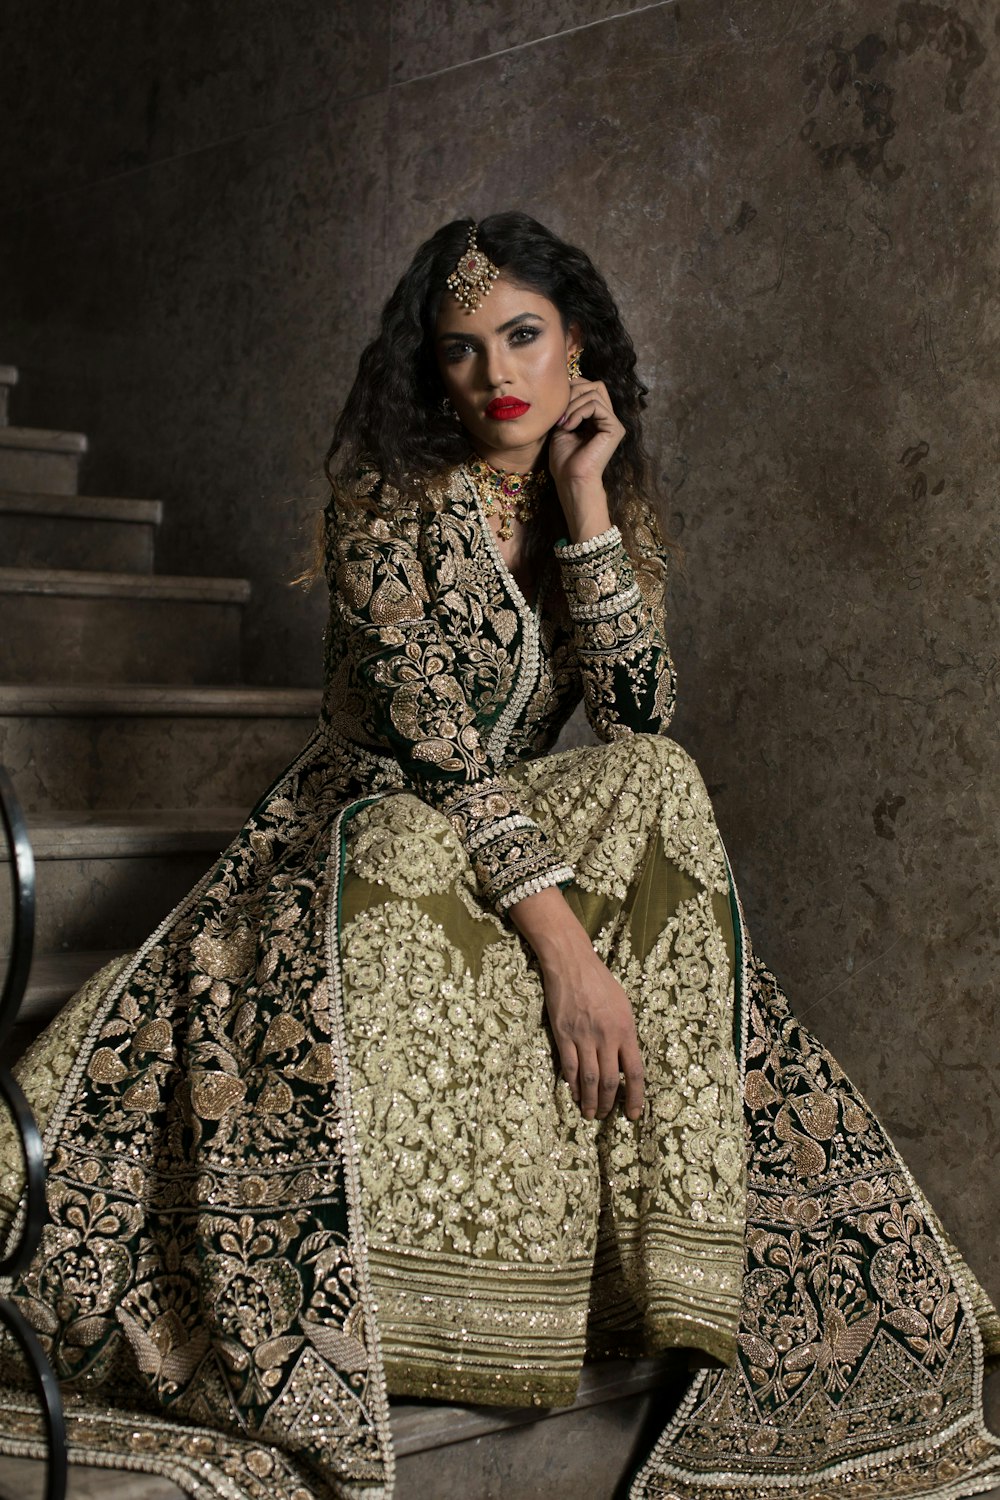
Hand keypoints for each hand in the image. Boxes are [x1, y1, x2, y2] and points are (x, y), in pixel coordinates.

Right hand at [541, 945, 644, 1120]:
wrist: (572, 964)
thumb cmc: (601, 982)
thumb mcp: (624, 1005)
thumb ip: (626, 1033)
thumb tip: (626, 1059)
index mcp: (626, 1030)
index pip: (634, 1072)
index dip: (636, 1097)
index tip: (634, 1114)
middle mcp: (606, 1037)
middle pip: (610, 1081)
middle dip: (609, 1103)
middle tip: (606, 1115)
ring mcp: (583, 1037)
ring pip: (589, 1079)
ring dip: (590, 1100)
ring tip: (590, 1113)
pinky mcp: (563, 1034)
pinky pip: (569, 1066)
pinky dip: (573, 1084)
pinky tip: (575, 1094)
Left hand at [548, 378, 624, 539]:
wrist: (571, 480)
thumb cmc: (564, 460)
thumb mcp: (562, 425)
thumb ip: (568, 406)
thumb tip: (567, 383)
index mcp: (597, 418)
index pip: (590, 387)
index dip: (572, 389)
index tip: (556, 408)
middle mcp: (608, 418)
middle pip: (595, 385)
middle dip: (572, 393)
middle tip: (559, 414)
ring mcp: (613, 423)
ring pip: (594, 393)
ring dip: (572, 405)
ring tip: (562, 423)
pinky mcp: (615, 428)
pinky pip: (596, 405)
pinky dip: (578, 412)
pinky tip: (569, 426)